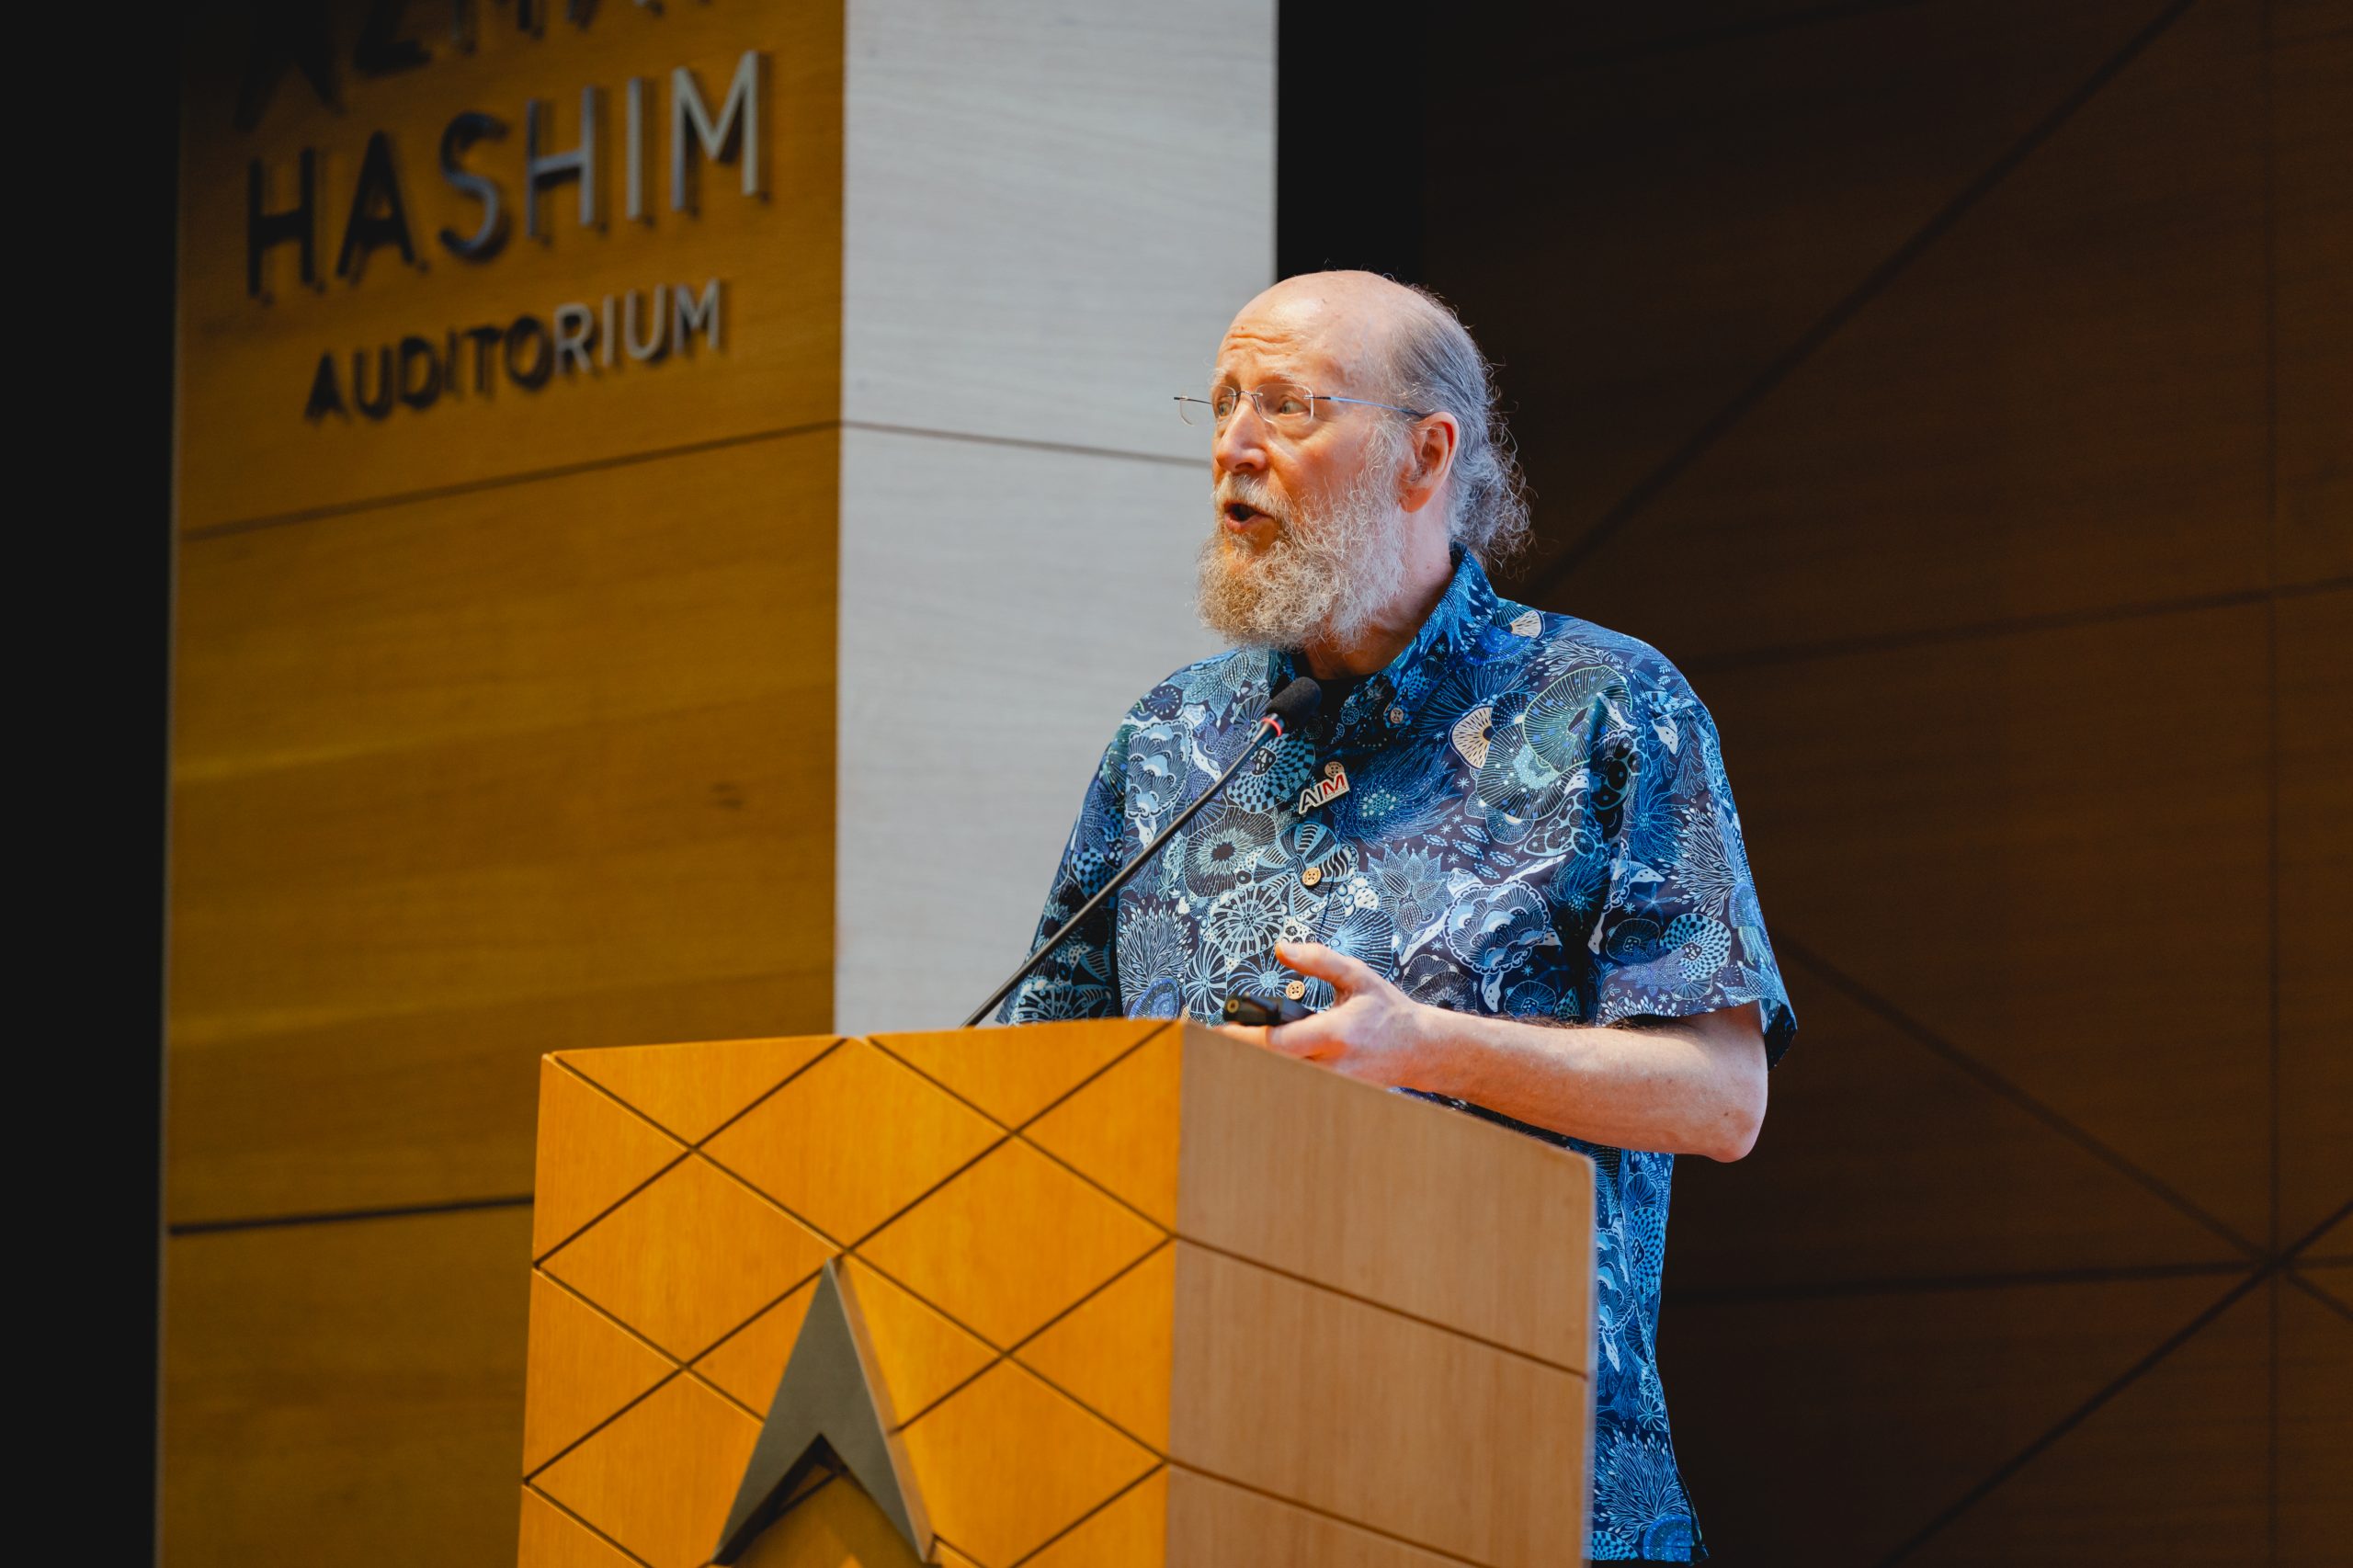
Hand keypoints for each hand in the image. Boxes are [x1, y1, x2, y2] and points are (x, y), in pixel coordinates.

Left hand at [1216, 941, 1433, 1087]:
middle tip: (1218, 1038)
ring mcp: (1334, 1085)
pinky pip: (1297, 1087)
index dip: (1245, 1038)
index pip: (1279, 1043)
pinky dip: (1278, 1075)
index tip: (1221, 1030)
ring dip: (1259, 1065)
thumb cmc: (1389, 1012)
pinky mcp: (1334, 1095)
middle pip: (1273, 1066)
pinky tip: (1264, 1064)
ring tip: (1237, 1050)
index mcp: (1337, 1032)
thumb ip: (1319, 960)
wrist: (1419, 1047)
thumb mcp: (1357, 976)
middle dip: (1243, 1053)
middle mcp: (1334, 1065)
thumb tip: (1284, 949)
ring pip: (1283, 1080)